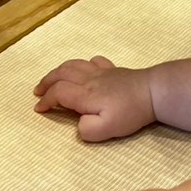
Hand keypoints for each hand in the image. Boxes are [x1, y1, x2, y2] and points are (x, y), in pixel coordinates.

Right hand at [33, 56, 154, 140]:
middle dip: (46, 82)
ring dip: (58, 71)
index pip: (58, 93)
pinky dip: (83, 64)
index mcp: (85, 95)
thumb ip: (87, 129)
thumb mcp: (107, 129)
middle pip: (61, 74)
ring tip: (52, 78)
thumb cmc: (130, 112)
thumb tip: (78, 124)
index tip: (39, 110)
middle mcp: (89, 80)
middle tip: (37, 92)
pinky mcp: (114, 70)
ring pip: (73, 65)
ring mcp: (102, 72)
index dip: (46, 101)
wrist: (153, 92)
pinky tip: (84, 69)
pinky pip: (94, 62)